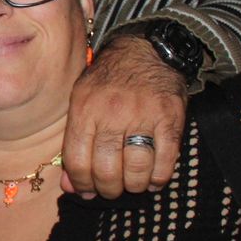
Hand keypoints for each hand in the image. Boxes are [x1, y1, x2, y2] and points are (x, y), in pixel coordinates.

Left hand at [61, 35, 186, 196]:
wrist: (146, 50)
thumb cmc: (108, 80)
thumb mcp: (81, 102)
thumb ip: (74, 143)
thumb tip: (70, 186)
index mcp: (85, 109)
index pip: (78, 160)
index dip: (81, 183)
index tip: (86, 190)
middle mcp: (112, 114)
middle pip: (107, 170)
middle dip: (107, 189)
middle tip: (110, 189)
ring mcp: (143, 117)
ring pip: (136, 170)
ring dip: (132, 186)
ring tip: (131, 185)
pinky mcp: (170, 120)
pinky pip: (165, 161)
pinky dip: (158, 179)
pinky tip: (152, 181)